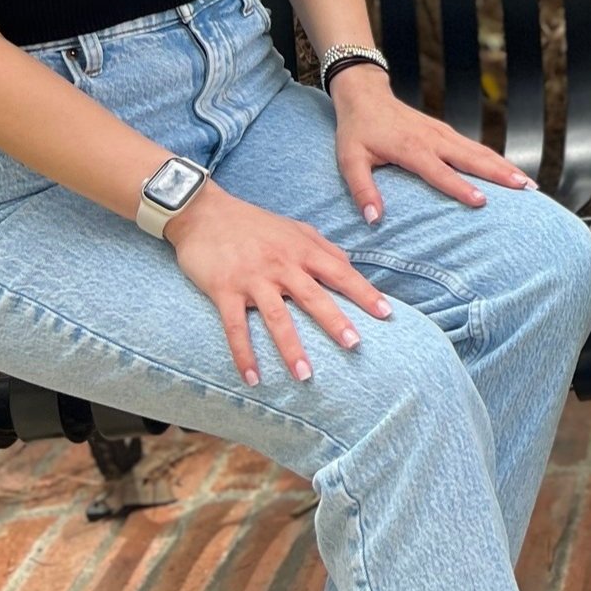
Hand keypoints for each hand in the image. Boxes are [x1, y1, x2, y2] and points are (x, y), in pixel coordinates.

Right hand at [165, 183, 391, 386]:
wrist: (204, 212)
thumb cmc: (254, 223)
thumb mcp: (295, 229)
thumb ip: (323, 248)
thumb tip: (350, 267)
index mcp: (301, 250)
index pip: (339, 272)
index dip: (364, 292)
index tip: (386, 313)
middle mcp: (281, 264)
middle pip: (313, 296)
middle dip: (335, 321)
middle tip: (354, 345)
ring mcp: (252, 278)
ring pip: (276, 317)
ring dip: (291, 348)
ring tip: (306, 376)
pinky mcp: (224, 290)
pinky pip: (235, 327)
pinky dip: (244, 354)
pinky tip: (252, 378)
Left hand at [330, 67, 536, 223]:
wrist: (366, 96)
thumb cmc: (357, 131)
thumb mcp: (349, 160)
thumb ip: (362, 190)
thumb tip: (374, 220)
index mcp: (411, 148)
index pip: (440, 171)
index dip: (461, 187)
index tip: (482, 201)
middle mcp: (434, 139)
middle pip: (473, 158)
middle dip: (501, 173)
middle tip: (526, 189)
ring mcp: (444, 134)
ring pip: (480, 151)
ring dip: (505, 167)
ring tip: (529, 184)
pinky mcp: (447, 133)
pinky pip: (475, 147)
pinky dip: (496, 160)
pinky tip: (510, 171)